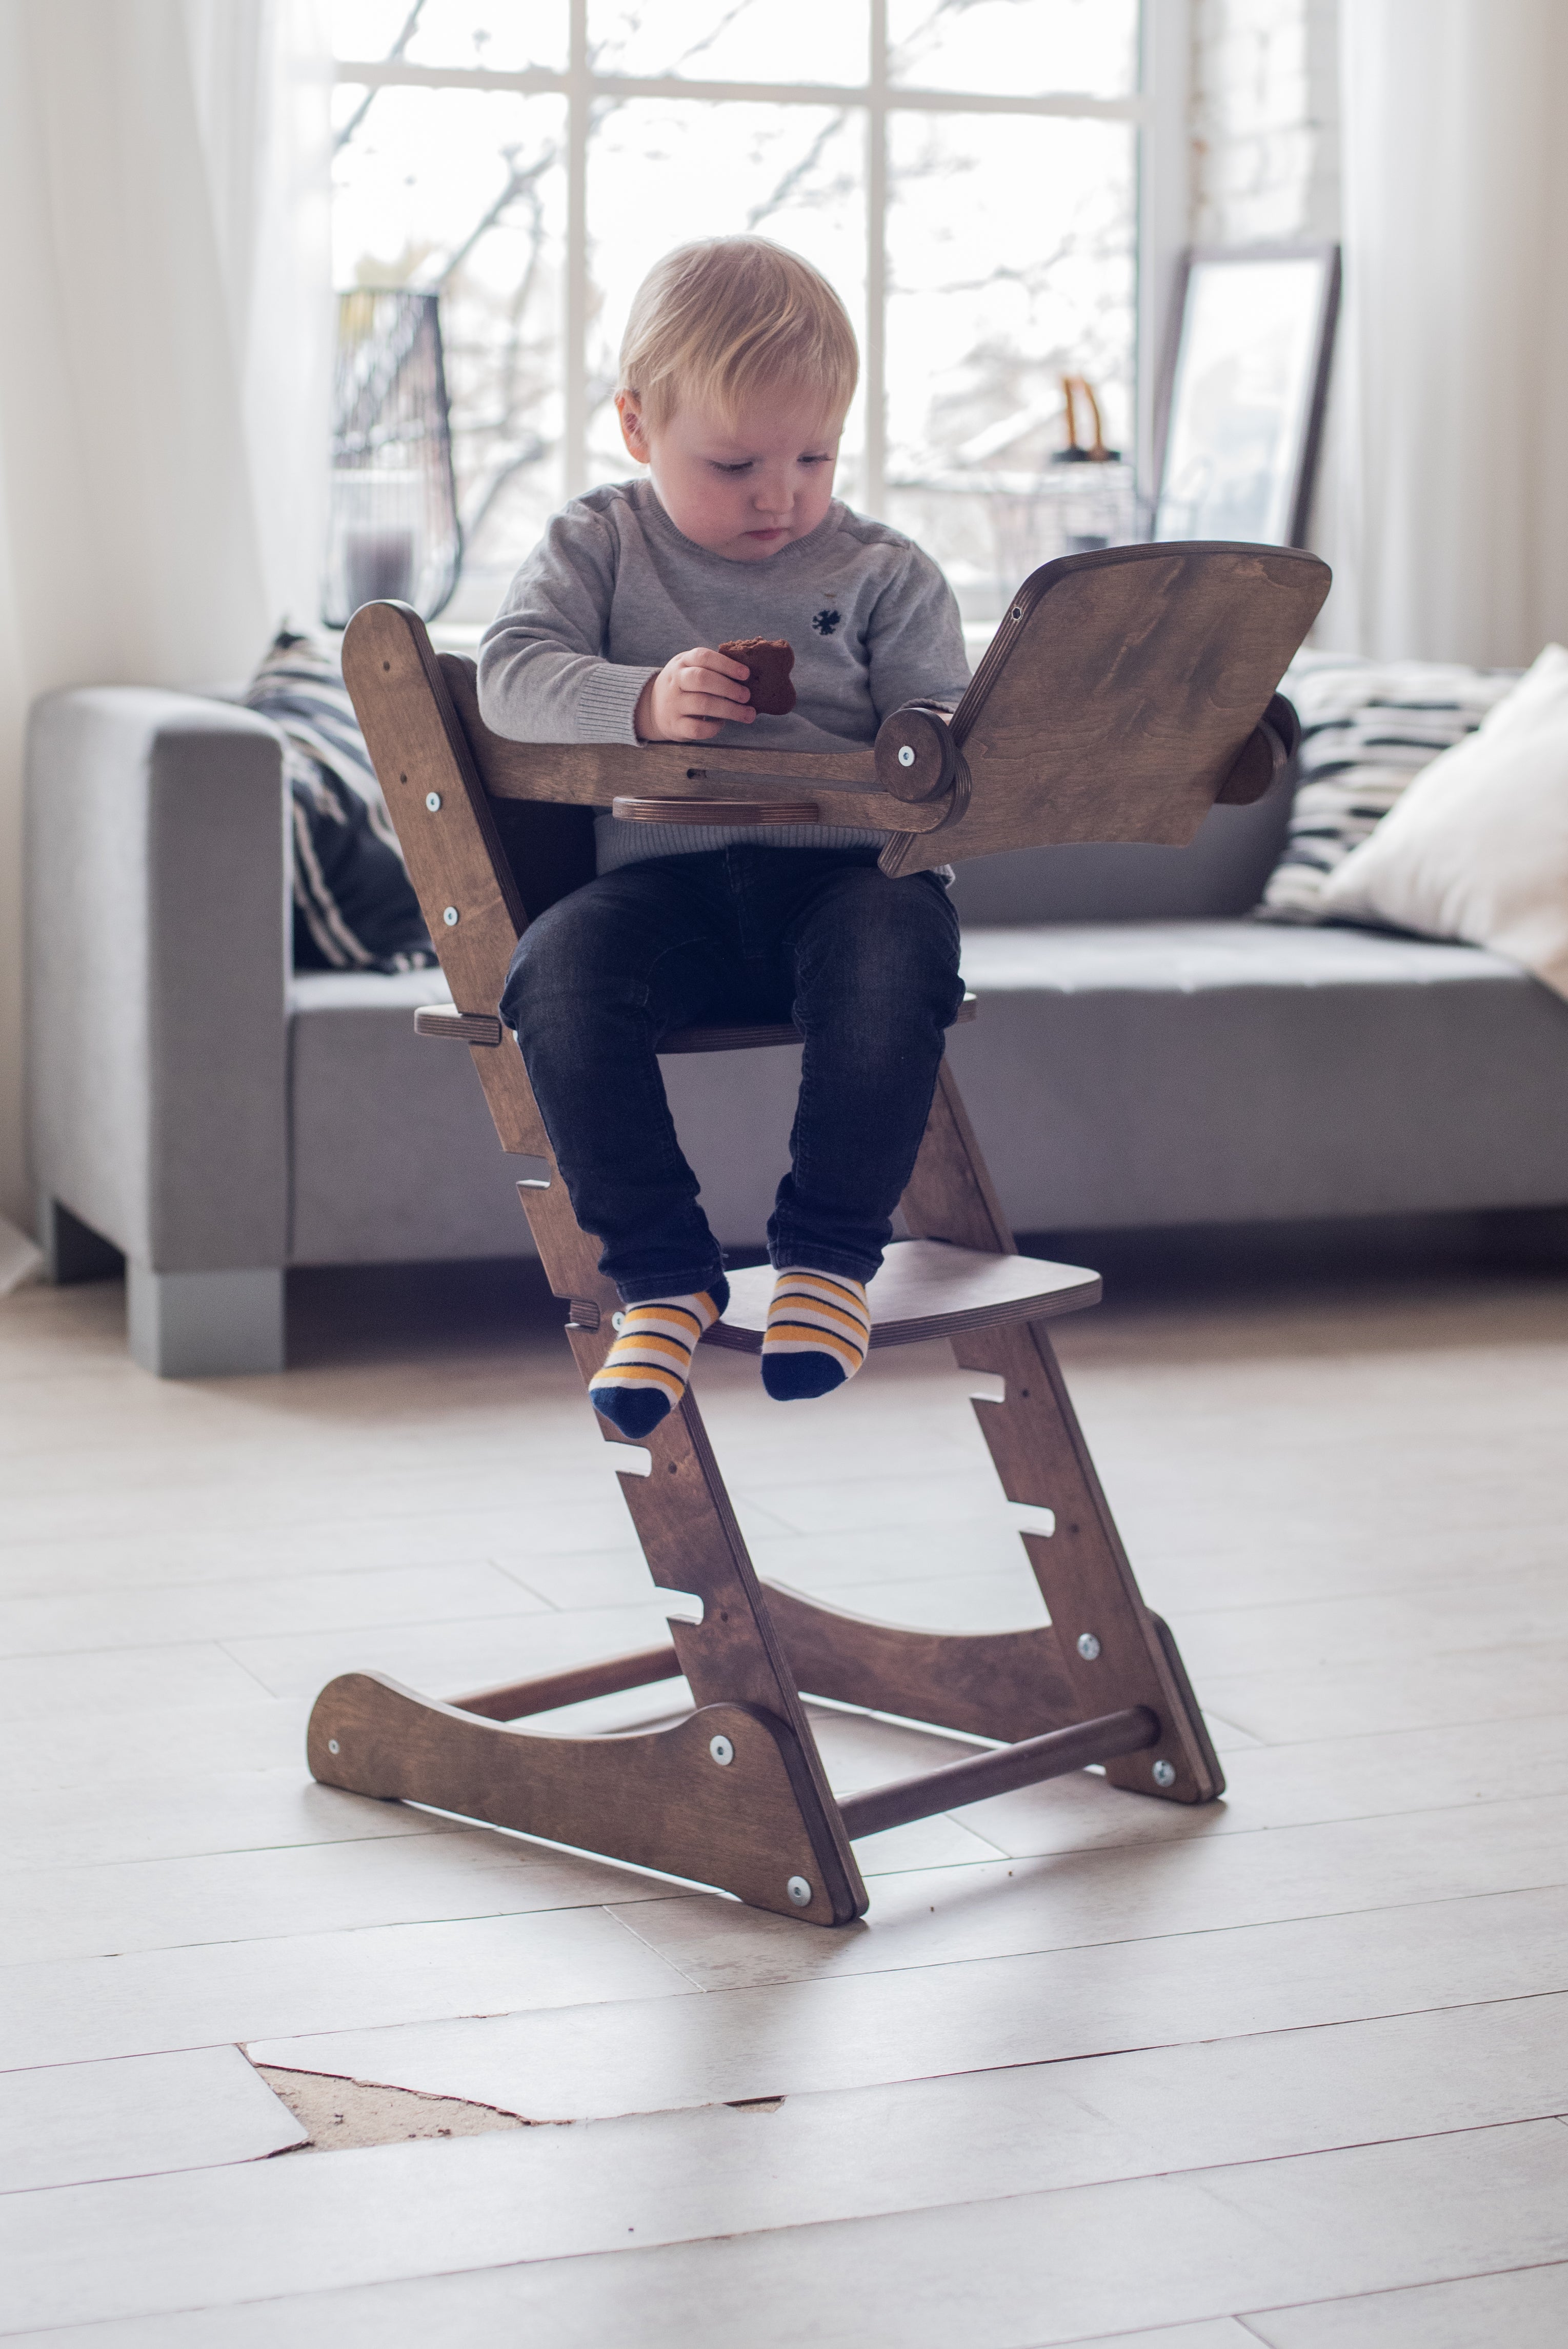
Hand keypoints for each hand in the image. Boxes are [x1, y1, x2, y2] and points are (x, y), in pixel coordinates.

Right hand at [634, 647, 754, 741]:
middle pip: (702, 679)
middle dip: (729, 687)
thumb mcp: (690, 668)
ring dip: (729, 709)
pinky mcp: (675, 726)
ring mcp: (673, 704)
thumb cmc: (684, 685)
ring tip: (747, 714)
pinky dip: (714, 727)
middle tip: (747, 696)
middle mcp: (675, 681)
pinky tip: (721, 723)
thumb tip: (747, 676)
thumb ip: (711, 667)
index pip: (703, 657)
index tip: (746, 674)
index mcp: (682, 662)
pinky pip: (697, 728)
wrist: (653, 707)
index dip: (726, 664)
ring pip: (702, 704)